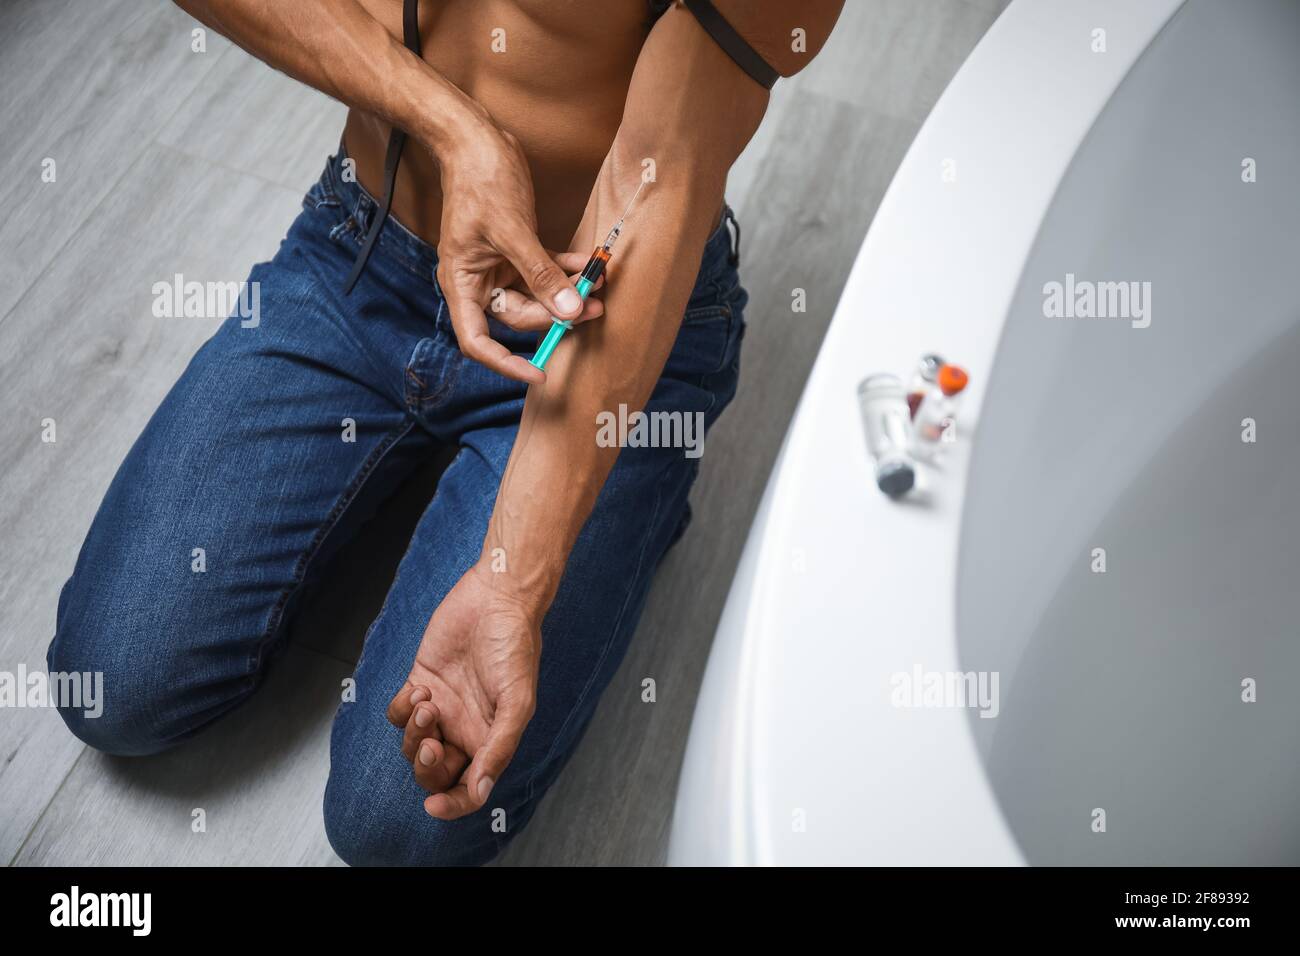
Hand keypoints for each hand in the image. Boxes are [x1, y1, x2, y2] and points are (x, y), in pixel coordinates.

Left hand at [386, 562, 540, 819]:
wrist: (495, 599)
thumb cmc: (515, 646)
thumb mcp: (517, 700)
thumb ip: (499, 747)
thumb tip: (482, 791)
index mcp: (489, 738)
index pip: (468, 788)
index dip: (452, 805)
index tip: (434, 807)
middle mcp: (463, 728)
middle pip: (434, 772)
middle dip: (427, 766)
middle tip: (431, 743)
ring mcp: (440, 707)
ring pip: (412, 745)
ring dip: (414, 732)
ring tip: (428, 701)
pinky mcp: (420, 682)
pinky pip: (398, 713)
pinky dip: (402, 709)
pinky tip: (420, 688)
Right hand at [434, 116, 602, 383]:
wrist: (474, 139)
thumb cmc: (481, 181)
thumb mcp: (513, 232)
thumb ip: (541, 275)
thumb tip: (569, 312)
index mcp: (463, 284)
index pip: (478, 341)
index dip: (506, 364)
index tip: (540, 374)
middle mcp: (478, 281)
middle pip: (517, 317)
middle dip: (555, 315)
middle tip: (592, 308)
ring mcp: (497, 266)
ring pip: (536, 294)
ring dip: (567, 290)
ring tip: (599, 284)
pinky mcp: (516, 249)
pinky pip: (544, 269)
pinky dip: (566, 267)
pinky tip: (590, 262)